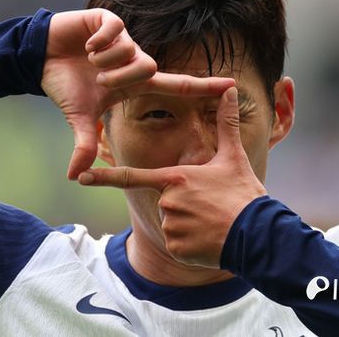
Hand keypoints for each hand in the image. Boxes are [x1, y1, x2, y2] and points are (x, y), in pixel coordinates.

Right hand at [41, 9, 235, 178]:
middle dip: (120, 76)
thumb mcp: (79, 116)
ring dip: (106, 60)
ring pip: (131, 51)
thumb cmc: (66, 85)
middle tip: (99, 78)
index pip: (178, 85)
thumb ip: (85, 143)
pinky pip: (114, 31)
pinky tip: (86, 43)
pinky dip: (98, 41)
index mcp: (136, 82)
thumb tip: (73, 177)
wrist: (40, 57)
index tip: (232, 85)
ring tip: (89, 59)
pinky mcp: (108, 20)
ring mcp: (124, 39)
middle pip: (150, 68)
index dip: (205, 86)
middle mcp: (136, 59)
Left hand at [78, 87, 266, 267]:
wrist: (258, 234)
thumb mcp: (233, 157)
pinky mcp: (176, 249)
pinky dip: (191, 244)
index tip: (80, 176)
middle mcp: (167, 202)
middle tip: (211, 207)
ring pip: (171, 224)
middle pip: (165, 202)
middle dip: (184, 206)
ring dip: (188, 225)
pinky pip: (177, 245)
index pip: (132, 176)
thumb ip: (226, 123)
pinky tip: (209, 240)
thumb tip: (228, 89)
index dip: (104, 176)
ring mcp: (170, 226)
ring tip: (213, 223)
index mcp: (175, 178)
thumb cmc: (243, 194)